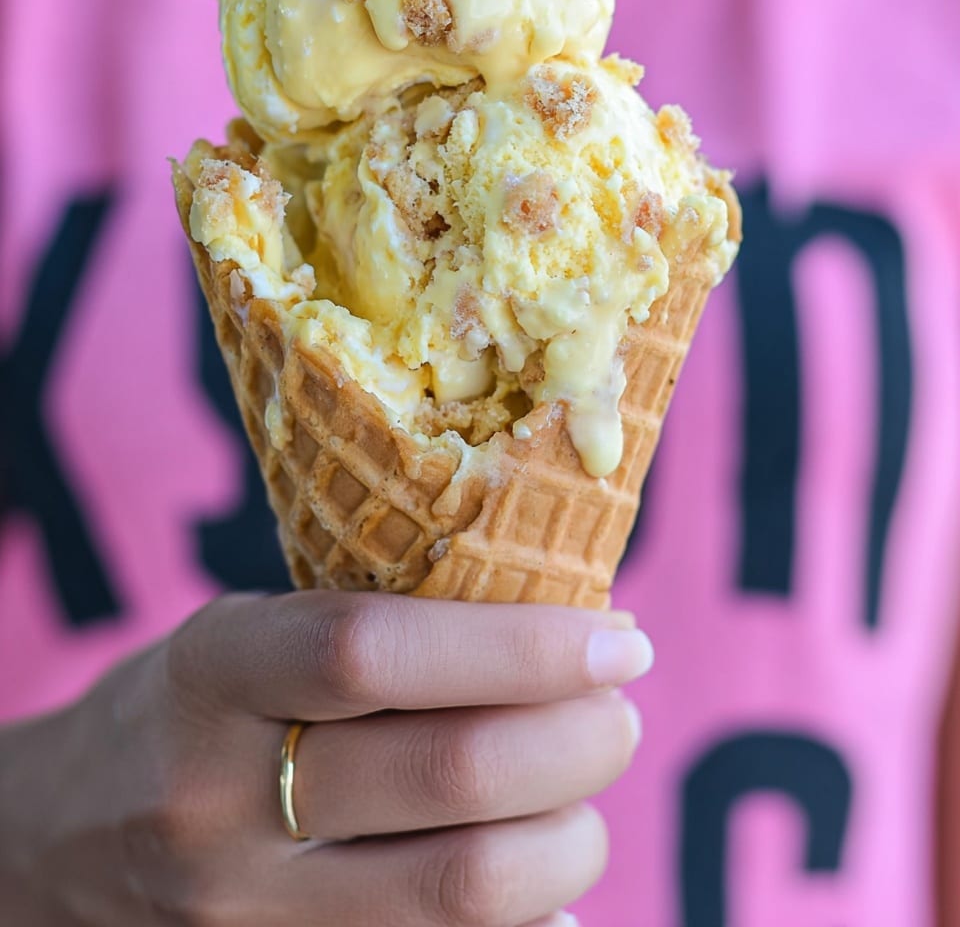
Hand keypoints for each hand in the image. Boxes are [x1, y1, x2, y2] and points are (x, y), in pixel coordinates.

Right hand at [0, 591, 650, 925]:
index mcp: (215, 672)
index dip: (519, 642)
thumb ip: (371, 635)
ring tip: (585, 790)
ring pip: (465, 891)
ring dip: (572, 837)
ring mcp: (248, 912)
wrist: (51, 844)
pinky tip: (542, 868)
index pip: (377, 650)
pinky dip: (526, 916)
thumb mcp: (244, 637)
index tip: (618, 636)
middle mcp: (222, 800)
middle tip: (618, 709)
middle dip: (578, 739)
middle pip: (450, 778)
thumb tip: (552, 632)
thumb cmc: (184, 711)